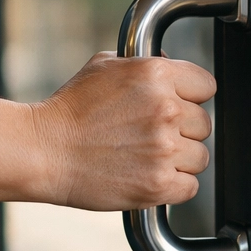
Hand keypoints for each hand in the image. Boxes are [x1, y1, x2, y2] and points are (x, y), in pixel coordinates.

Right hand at [31, 53, 215, 210]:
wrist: (43, 150)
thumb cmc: (69, 109)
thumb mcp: (104, 67)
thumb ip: (145, 64)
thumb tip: (171, 65)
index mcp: (156, 74)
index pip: (206, 86)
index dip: (190, 96)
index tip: (176, 106)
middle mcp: (166, 109)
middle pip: (203, 124)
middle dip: (182, 130)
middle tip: (150, 134)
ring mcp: (164, 149)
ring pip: (199, 157)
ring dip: (179, 160)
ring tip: (146, 157)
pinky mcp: (159, 184)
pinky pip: (189, 187)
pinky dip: (173, 186)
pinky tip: (147, 175)